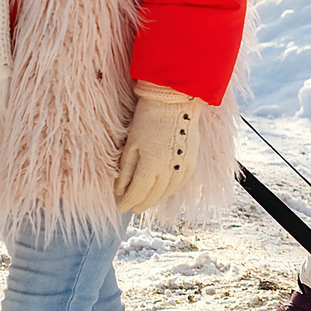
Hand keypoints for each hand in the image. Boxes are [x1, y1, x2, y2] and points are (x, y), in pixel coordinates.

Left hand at [116, 82, 204, 213]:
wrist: (176, 101)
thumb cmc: (149, 118)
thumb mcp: (131, 144)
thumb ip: (125, 170)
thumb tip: (119, 190)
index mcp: (151, 166)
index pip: (137, 193)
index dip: (127, 202)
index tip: (119, 207)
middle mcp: (169, 171)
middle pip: (153, 196)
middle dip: (140, 204)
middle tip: (131, 208)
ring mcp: (183, 167)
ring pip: (167, 193)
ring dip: (155, 200)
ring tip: (145, 203)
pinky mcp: (191, 162)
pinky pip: (179, 184)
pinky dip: (169, 191)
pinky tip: (163, 192)